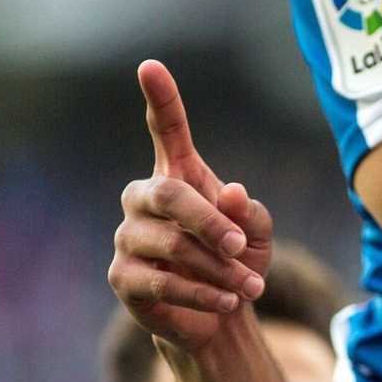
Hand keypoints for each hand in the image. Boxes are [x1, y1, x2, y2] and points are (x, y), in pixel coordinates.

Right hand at [108, 60, 272, 351]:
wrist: (220, 316)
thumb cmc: (237, 262)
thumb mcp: (258, 235)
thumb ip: (251, 213)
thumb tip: (232, 192)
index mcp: (179, 175)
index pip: (166, 130)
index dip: (160, 99)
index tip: (150, 65)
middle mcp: (144, 199)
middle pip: (169, 194)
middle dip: (210, 221)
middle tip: (241, 246)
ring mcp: (128, 236)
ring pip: (172, 244)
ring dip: (217, 268)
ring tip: (250, 285)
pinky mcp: (122, 277)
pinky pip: (162, 281)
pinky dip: (202, 292)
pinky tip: (228, 300)